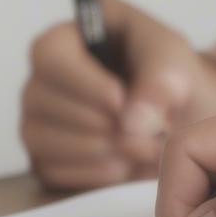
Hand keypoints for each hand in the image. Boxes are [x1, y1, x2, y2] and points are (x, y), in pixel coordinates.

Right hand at [20, 0, 215, 189]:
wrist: (177, 117)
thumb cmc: (167, 76)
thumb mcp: (174, 62)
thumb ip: (159, 81)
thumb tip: (131, 122)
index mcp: (63, 41)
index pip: (50, 57)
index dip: (86, 83)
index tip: (122, 100)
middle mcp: (40, 83)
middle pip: (51, 105)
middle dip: (109, 124)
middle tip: (156, 129)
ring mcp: (38, 125)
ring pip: (56, 144)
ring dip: (113, 151)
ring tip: (151, 144)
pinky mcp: (47, 164)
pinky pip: (63, 175)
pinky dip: (105, 174)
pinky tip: (132, 161)